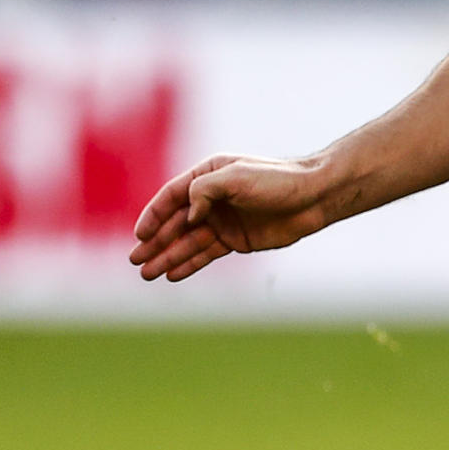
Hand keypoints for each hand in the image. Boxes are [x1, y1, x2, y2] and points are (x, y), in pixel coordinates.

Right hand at [128, 154, 334, 282]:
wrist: (313, 198)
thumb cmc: (276, 181)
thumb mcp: (236, 177)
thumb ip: (204, 191)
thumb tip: (187, 215)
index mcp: (208, 175)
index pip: (172, 197)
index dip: (153, 215)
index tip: (139, 235)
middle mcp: (211, 198)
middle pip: (175, 222)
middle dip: (154, 242)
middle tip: (135, 260)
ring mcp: (223, 220)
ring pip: (188, 241)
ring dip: (167, 257)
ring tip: (147, 274)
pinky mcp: (236, 239)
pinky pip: (206, 253)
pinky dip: (189, 263)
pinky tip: (172, 274)